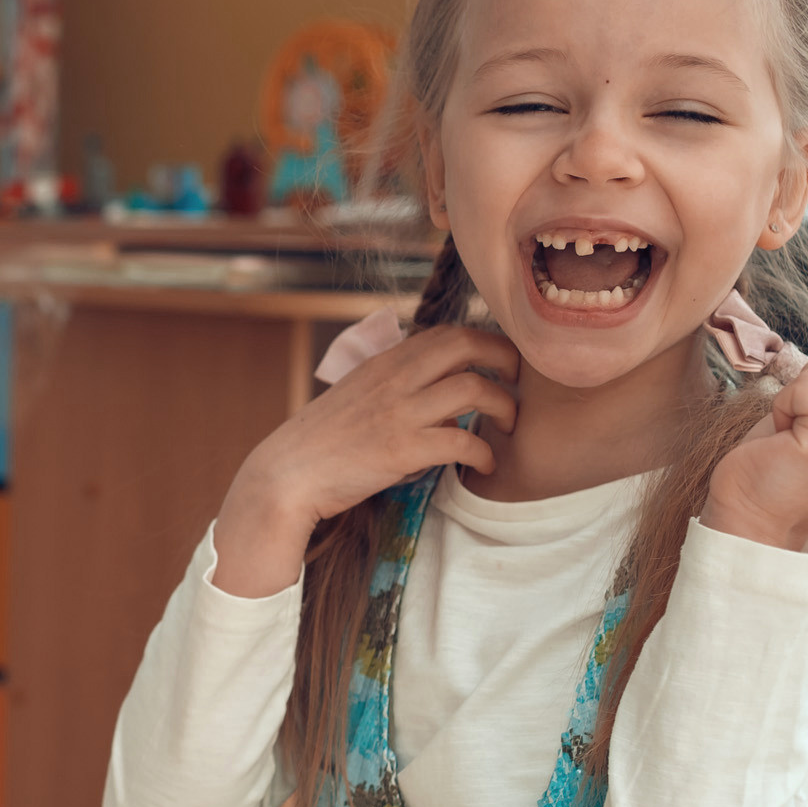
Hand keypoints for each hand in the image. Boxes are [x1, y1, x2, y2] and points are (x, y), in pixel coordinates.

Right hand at [211, 324, 520, 596]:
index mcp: (384, 361)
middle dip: (506, 359)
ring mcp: (398, 412)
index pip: (448, 332)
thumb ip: (399, 386)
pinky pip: (462, 440)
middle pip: (467, 346)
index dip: (486, 341)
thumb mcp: (358, 396)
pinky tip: (487, 464)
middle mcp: (394, 378)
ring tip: (509, 425)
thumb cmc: (323, 441)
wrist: (287, 474)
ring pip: (474, 390)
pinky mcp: (401, 450)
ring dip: (504, 407)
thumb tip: (447, 400)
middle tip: (519, 383)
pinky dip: (485, 452)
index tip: (502, 362)